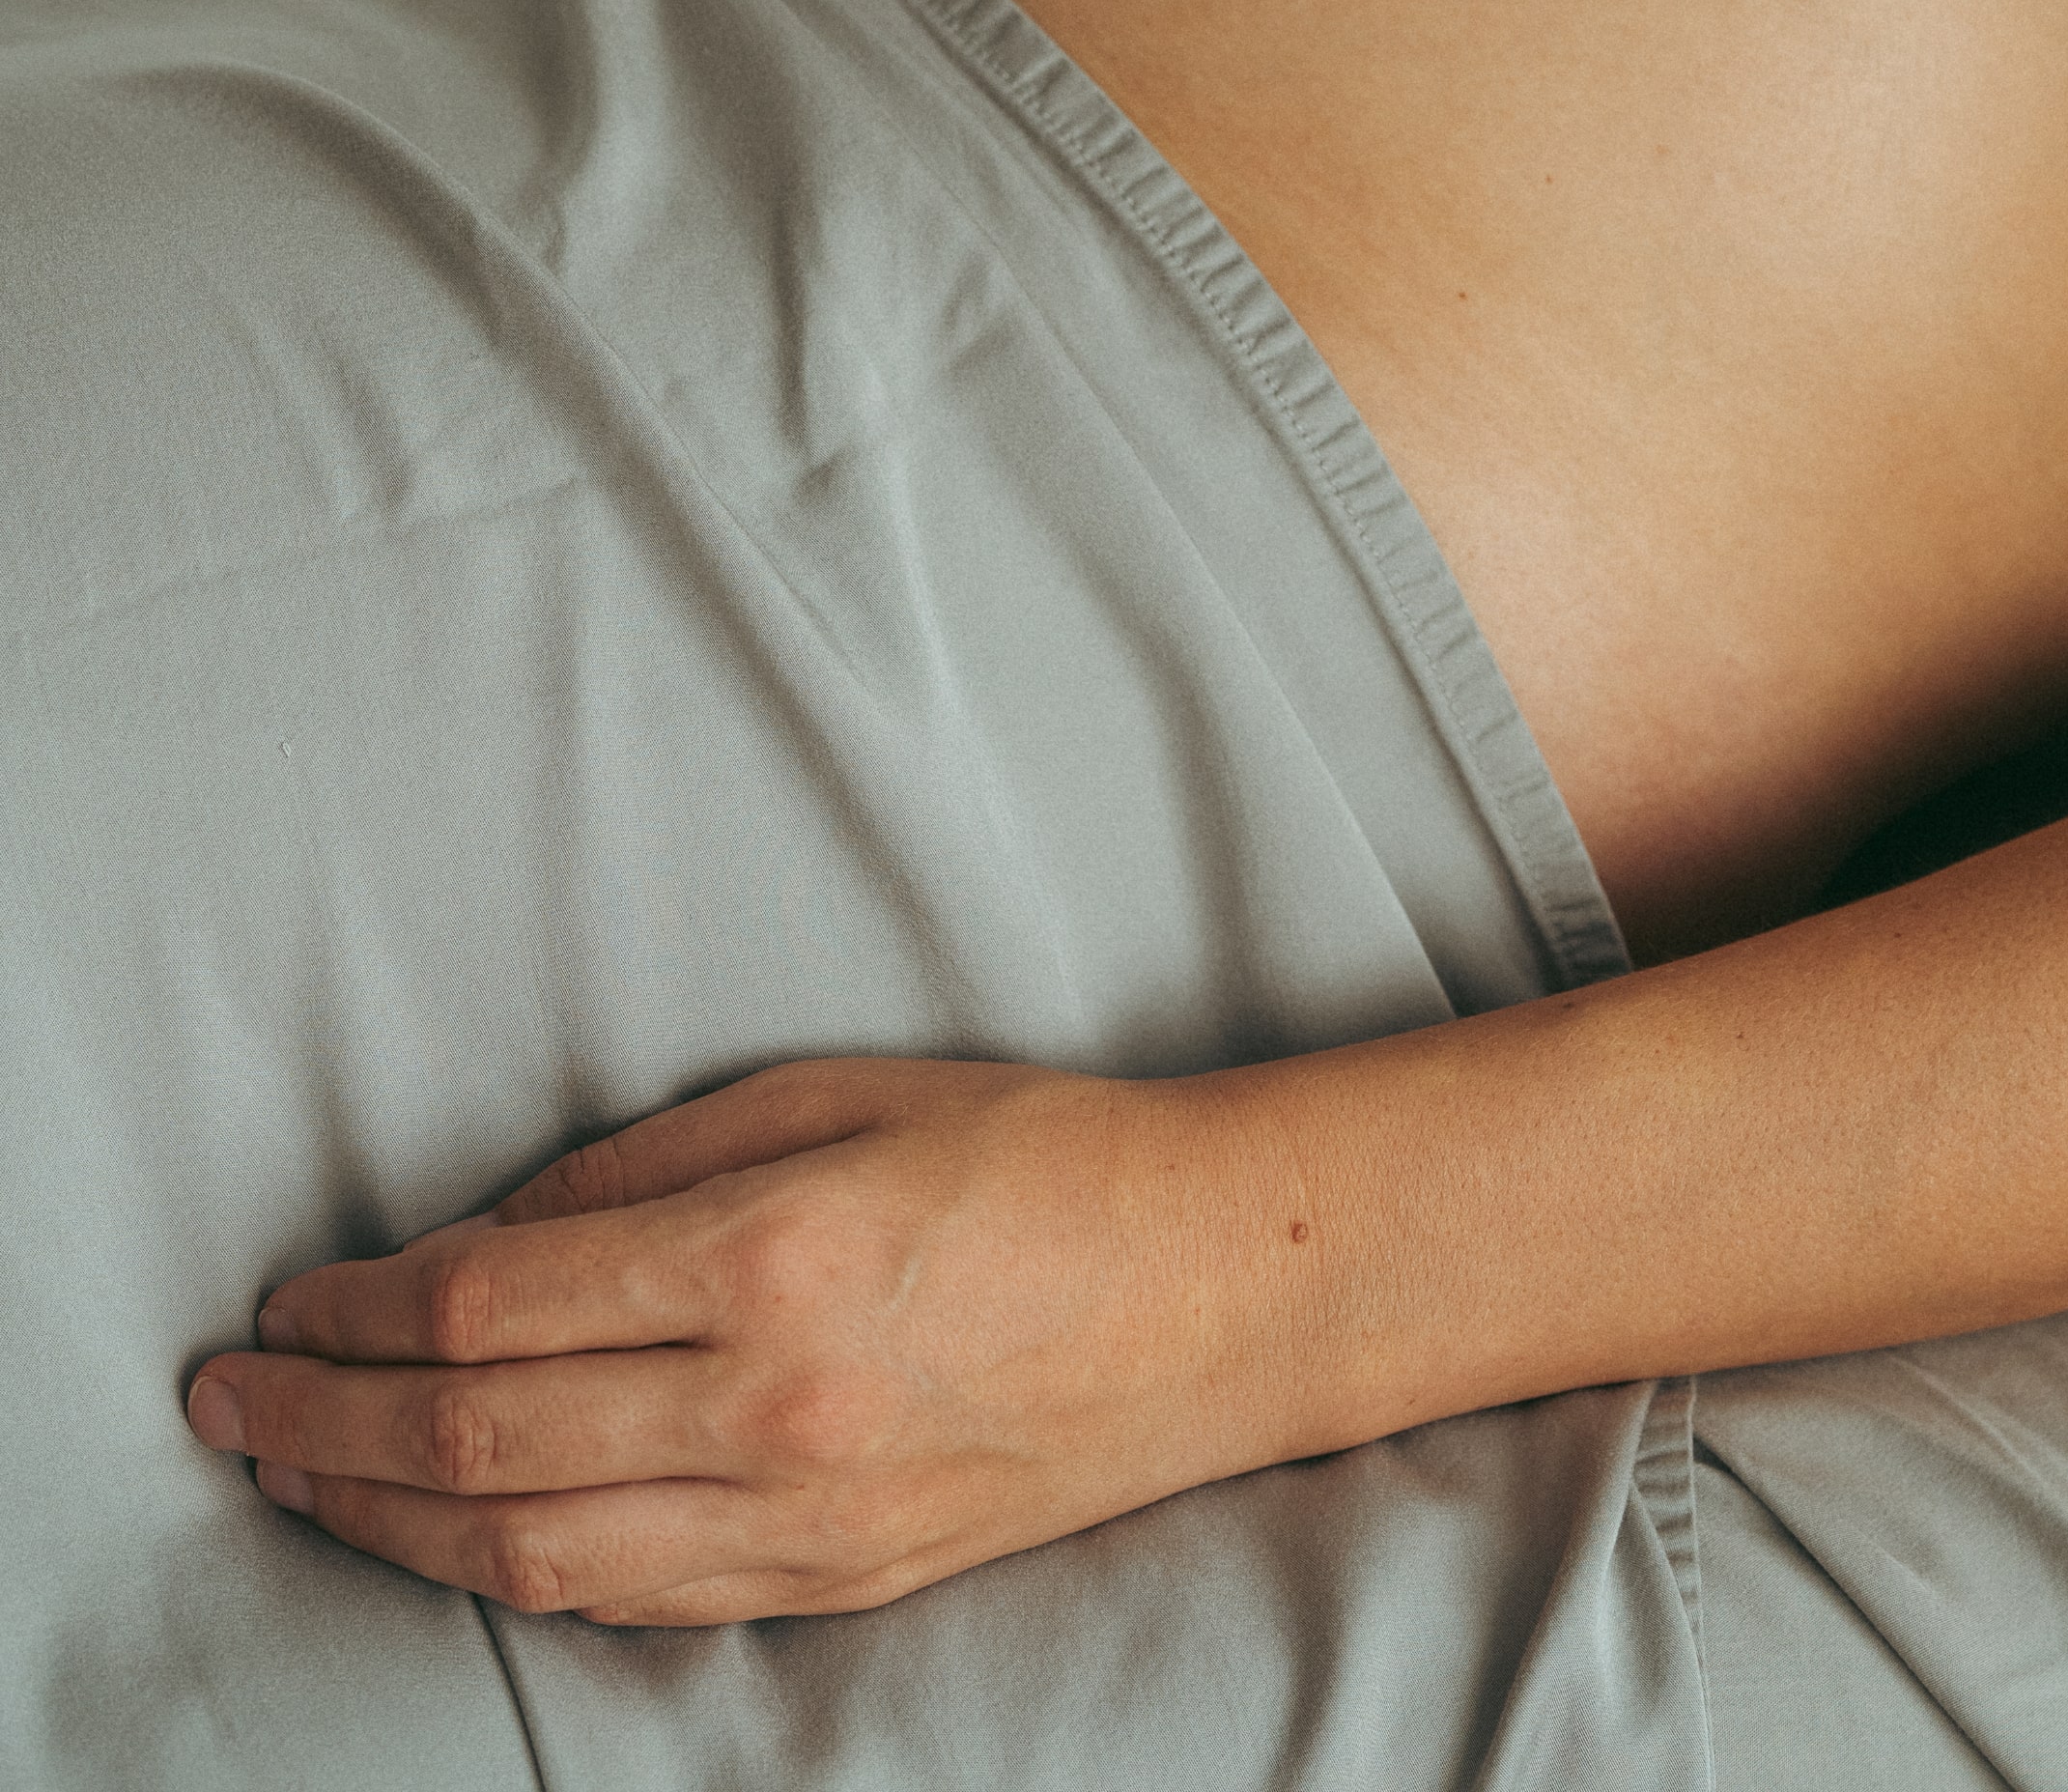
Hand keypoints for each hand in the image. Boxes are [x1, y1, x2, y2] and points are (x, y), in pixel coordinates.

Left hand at [181, 1054, 1326, 1624]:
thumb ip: (652, 1161)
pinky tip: (445, 1537)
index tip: (291, 1299)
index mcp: (771, 1252)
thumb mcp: (839, 1093)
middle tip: (230, 1405)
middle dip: (321, 1430)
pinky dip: (507, 1572)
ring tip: (296, 1481)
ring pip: (528, 1548)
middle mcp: (772, 1405)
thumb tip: (500, 1233)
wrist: (1211, 1292)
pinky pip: (625, 1599)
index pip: (491, 1306)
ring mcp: (801, 1515)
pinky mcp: (831, 1580)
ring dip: (384, 1520)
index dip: (359, 1311)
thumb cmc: (1037, 1157)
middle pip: (475, 1443)